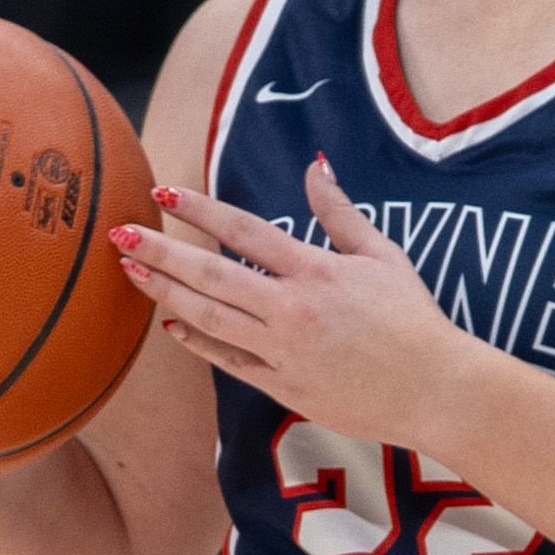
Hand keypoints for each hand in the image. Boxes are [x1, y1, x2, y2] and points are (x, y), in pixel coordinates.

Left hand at [114, 155, 475, 448]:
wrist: (435, 390)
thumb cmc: (413, 320)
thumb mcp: (383, 255)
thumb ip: (339, 212)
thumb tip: (313, 165)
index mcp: (316, 271)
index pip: (245, 232)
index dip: (201, 209)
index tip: (163, 193)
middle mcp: (292, 310)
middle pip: (213, 275)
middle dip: (161, 254)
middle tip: (119, 235)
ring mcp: (284, 352)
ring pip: (210, 318)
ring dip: (166, 294)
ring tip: (131, 273)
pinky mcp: (284, 387)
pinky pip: (230, 361)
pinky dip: (198, 342)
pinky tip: (170, 324)